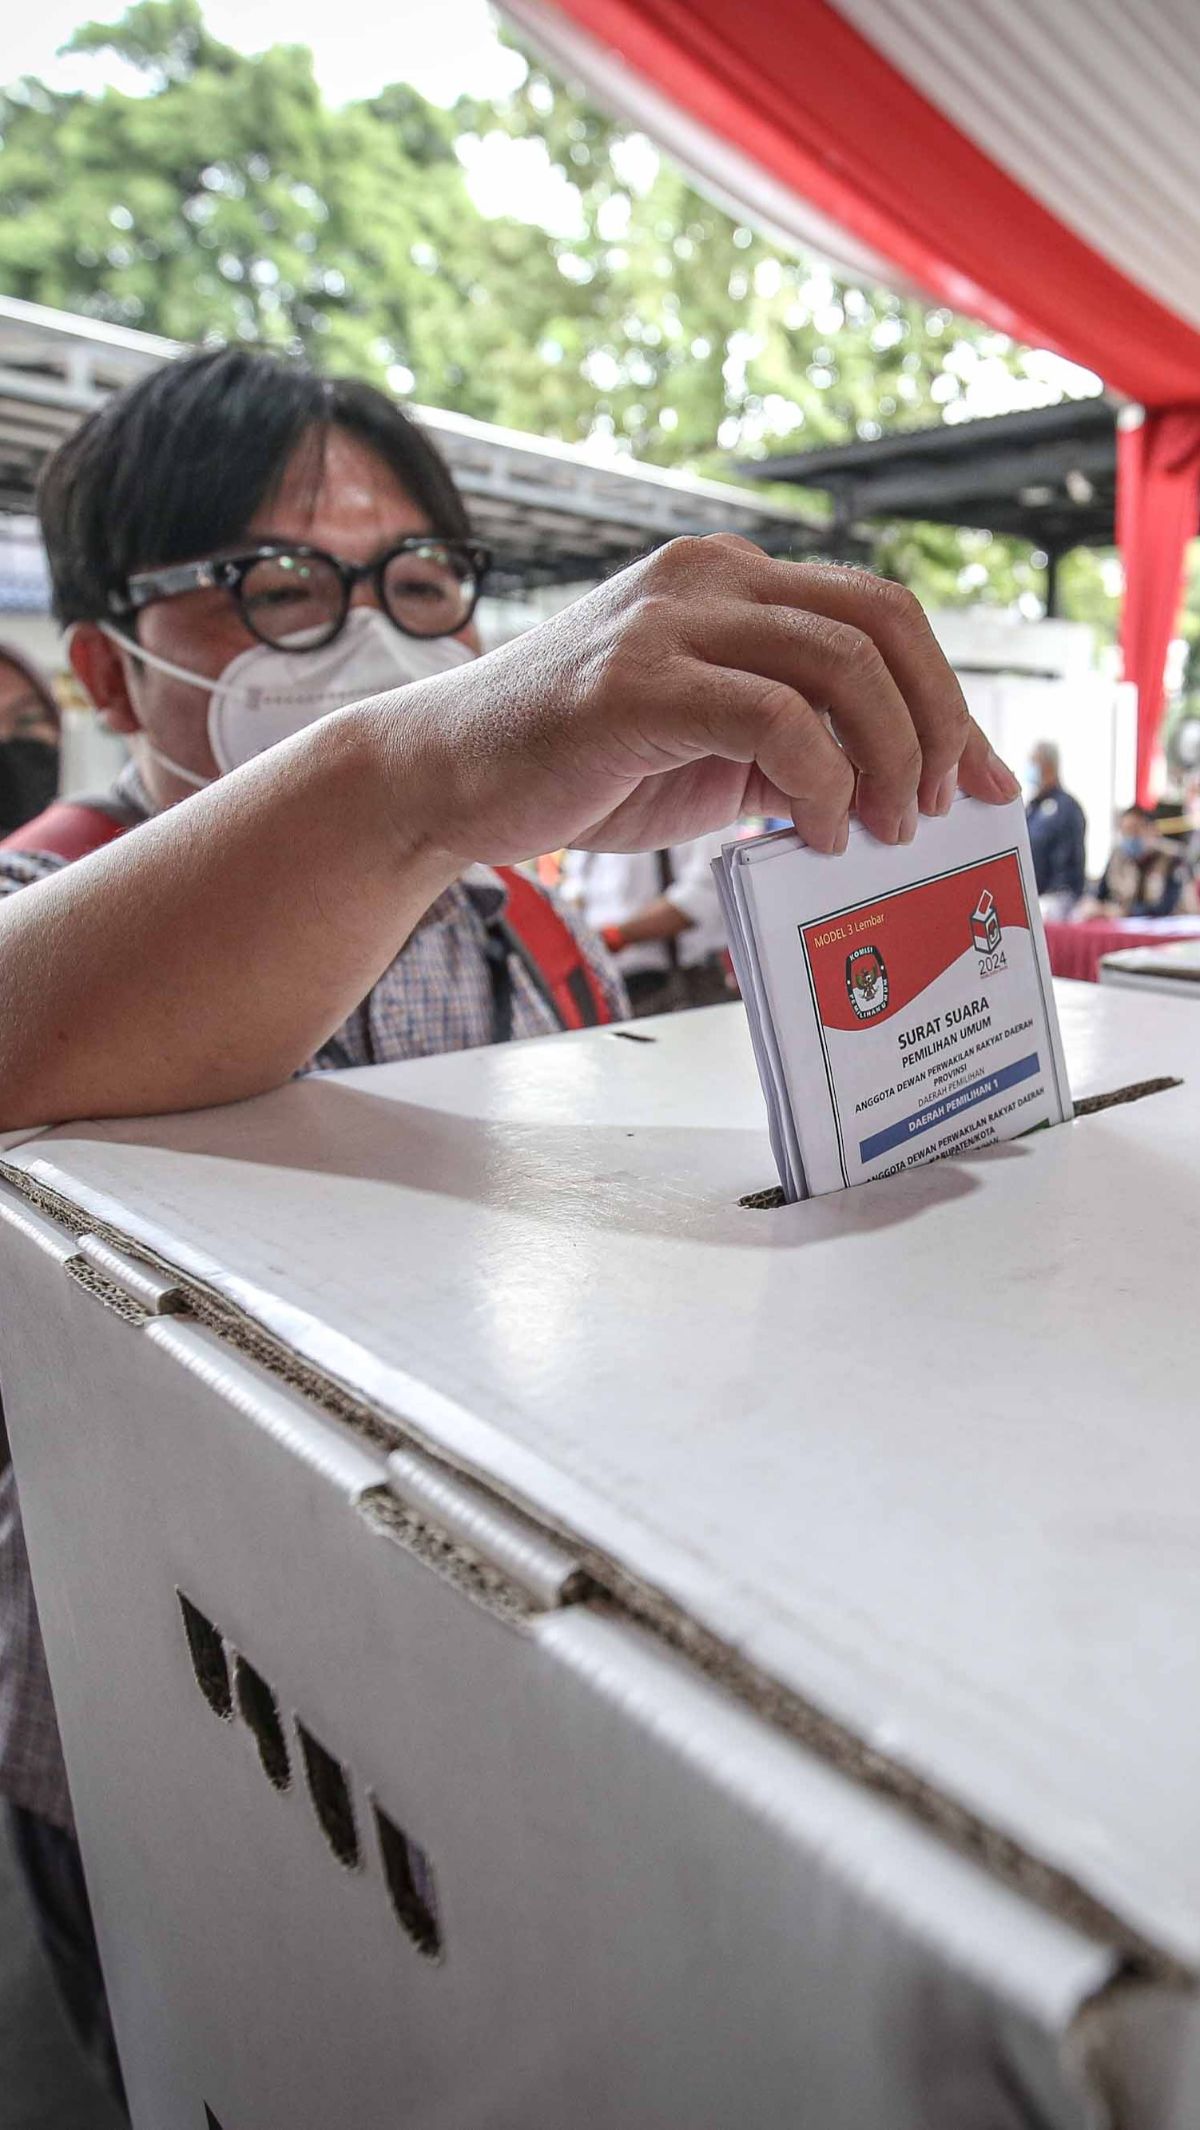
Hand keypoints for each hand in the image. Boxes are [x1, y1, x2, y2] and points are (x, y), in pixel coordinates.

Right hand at [384, 535, 1018, 866]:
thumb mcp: (711, 747)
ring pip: (841, 665)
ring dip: (889, 757)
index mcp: (731, 580)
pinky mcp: (637, 682)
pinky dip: (822, 783)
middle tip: (936, 807)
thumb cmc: (577, 765)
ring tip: (881, 829)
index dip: (948, 695)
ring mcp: (670, 621)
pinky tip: (816, 831)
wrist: (448, 777)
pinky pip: (776, 720)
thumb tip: (906, 785)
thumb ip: (798, 746)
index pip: (880, 612)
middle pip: (882, 622)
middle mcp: (709, 576)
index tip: (978, 779)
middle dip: (936, 722)